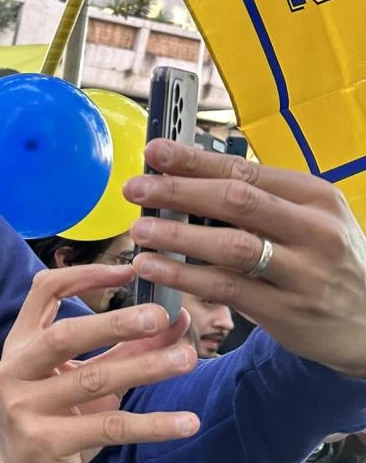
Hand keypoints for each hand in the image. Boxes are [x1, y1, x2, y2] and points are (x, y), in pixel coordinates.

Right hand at [0, 264, 199, 462]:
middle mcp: (16, 370)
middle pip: (65, 335)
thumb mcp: (88, 382)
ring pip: (93, 380)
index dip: (86, 276)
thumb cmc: (58, 423)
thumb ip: (126, 350)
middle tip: (161, 315)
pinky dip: (152, 424)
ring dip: (145, 368)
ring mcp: (26, 408)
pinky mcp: (47, 443)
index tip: (129, 271)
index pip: (44, 292)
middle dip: (116, 322)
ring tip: (188, 360)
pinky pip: (108, 428)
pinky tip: (186, 422)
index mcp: (21, 344)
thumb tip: (177, 320)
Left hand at [127, 140, 365, 378]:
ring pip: (230, 247)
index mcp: (316, 197)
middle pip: (236, 201)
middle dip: (179, 191)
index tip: (155, 151)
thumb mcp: (310, 220)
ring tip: (139, 230)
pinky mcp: (286, 312)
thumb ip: (261, 201)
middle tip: (135, 188)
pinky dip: (185, 276)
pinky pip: (226, 288)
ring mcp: (302, 274)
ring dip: (178, 236)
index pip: (247, 171)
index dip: (196, 160)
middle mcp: (314, 231)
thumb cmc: (327, 261)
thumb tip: (187, 177)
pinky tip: (154, 266)